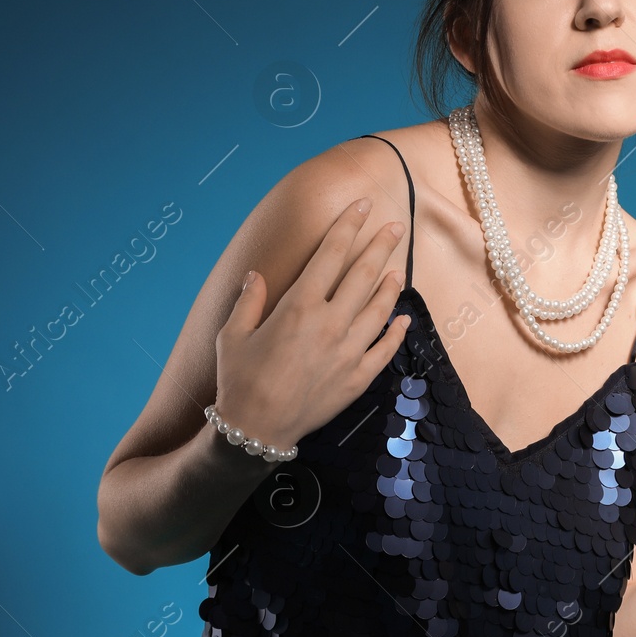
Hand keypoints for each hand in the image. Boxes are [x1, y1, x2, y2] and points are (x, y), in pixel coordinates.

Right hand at [213, 197, 411, 453]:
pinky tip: (402, 318)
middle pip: (364, 274)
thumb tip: (256, 275)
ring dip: (391, 284)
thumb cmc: (239, 380)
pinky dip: (397, 331)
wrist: (256, 430)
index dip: (348, 226)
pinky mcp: (357, 378)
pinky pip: (385, 349)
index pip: (331, 255)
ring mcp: (348, 352)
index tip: (362, 206)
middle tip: (397, 226)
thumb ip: (248, 300)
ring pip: (380, 308)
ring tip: (397, 268)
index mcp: (299, 306)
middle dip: (381, 245)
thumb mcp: (233, 334)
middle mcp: (330, 324)